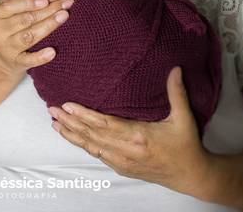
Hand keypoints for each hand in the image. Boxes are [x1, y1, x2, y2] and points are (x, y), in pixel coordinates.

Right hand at [0, 0, 73, 77]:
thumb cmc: (5, 30)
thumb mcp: (3, 14)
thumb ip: (18, 2)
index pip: (8, 6)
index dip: (27, 2)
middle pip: (25, 19)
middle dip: (47, 11)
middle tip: (65, 4)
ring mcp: (7, 48)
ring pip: (29, 36)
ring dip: (48, 26)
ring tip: (64, 17)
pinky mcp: (15, 62)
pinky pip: (29, 60)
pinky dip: (40, 56)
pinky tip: (52, 51)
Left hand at [49, 67, 211, 196]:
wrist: (189, 175)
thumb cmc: (186, 146)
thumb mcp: (184, 118)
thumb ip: (176, 92)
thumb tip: (174, 68)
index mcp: (139, 136)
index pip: (104, 124)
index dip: (84, 115)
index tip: (68, 105)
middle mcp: (126, 151)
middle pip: (92, 135)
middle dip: (70, 122)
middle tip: (52, 110)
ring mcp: (122, 161)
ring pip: (91, 146)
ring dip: (71, 134)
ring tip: (54, 122)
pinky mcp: (121, 167)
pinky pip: (97, 154)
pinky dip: (82, 144)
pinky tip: (71, 136)